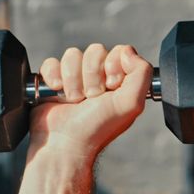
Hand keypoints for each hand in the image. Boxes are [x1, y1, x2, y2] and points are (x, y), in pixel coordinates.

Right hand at [27, 43, 152, 161]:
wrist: (66, 143)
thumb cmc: (98, 127)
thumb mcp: (131, 103)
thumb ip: (142, 73)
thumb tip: (128, 51)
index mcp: (121, 81)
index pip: (120, 51)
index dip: (114, 66)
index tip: (112, 86)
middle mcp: (100, 77)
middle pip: (95, 50)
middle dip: (93, 76)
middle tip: (92, 98)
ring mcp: (76, 77)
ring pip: (73, 54)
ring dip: (73, 80)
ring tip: (76, 100)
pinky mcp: (54, 80)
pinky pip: (52, 62)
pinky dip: (54, 77)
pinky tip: (57, 93)